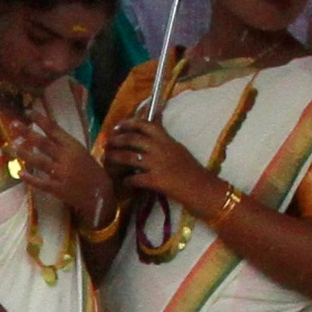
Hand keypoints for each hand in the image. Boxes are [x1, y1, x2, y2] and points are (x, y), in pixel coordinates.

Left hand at [11, 117, 111, 221]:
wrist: (101, 194)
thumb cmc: (92, 171)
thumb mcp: (81, 153)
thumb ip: (65, 145)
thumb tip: (47, 134)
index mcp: (73, 146)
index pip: (54, 129)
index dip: (40, 120)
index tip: (28, 112)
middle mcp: (66, 157)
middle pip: (43, 143)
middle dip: (27, 133)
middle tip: (14, 125)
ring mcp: (61, 173)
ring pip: (40, 161)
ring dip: (25, 153)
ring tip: (13, 146)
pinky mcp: (58, 189)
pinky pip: (41, 182)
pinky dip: (30, 178)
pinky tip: (20, 172)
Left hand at [100, 116, 219, 212]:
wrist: (203, 189)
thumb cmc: (192, 170)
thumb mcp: (178, 149)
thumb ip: (164, 138)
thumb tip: (155, 122)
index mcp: (167, 140)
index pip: (145, 124)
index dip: (129, 123)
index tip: (118, 126)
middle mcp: (161, 149)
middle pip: (132, 139)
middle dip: (117, 140)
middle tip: (108, 144)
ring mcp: (157, 164)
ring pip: (128, 157)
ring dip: (115, 158)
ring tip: (108, 160)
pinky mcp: (156, 181)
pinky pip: (134, 179)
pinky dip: (126, 181)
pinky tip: (123, 183)